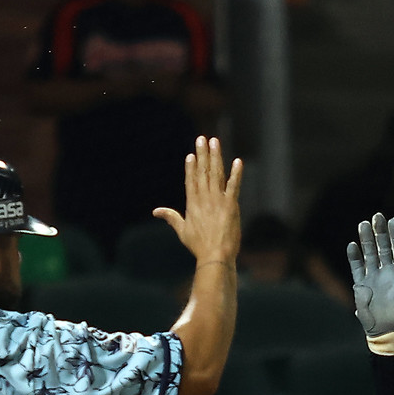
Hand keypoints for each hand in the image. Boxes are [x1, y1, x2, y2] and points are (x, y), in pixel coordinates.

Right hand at [154, 136, 243, 272]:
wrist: (215, 256)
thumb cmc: (198, 246)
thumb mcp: (182, 231)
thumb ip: (171, 217)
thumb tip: (155, 211)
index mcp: (192, 203)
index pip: (191, 180)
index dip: (191, 166)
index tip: (191, 153)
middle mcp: (204, 198)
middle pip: (203, 172)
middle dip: (202, 154)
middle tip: (202, 138)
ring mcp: (218, 200)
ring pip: (217, 174)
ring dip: (216, 156)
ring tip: (215, 142)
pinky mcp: (231, 205)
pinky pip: (234, 185)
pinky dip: (236, 173)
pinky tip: (238, 161)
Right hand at [347, 213, 393, 339]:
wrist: (388, 333)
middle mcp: (389, 272)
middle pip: (385, 247)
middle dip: (381, 232)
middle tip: (378, 216)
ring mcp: (375, 277)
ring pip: (370, 254)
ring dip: (367, 240)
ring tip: (363, 223)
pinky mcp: (363, 286)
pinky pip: (358, 268)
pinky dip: (354, 258)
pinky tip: (352, 245)